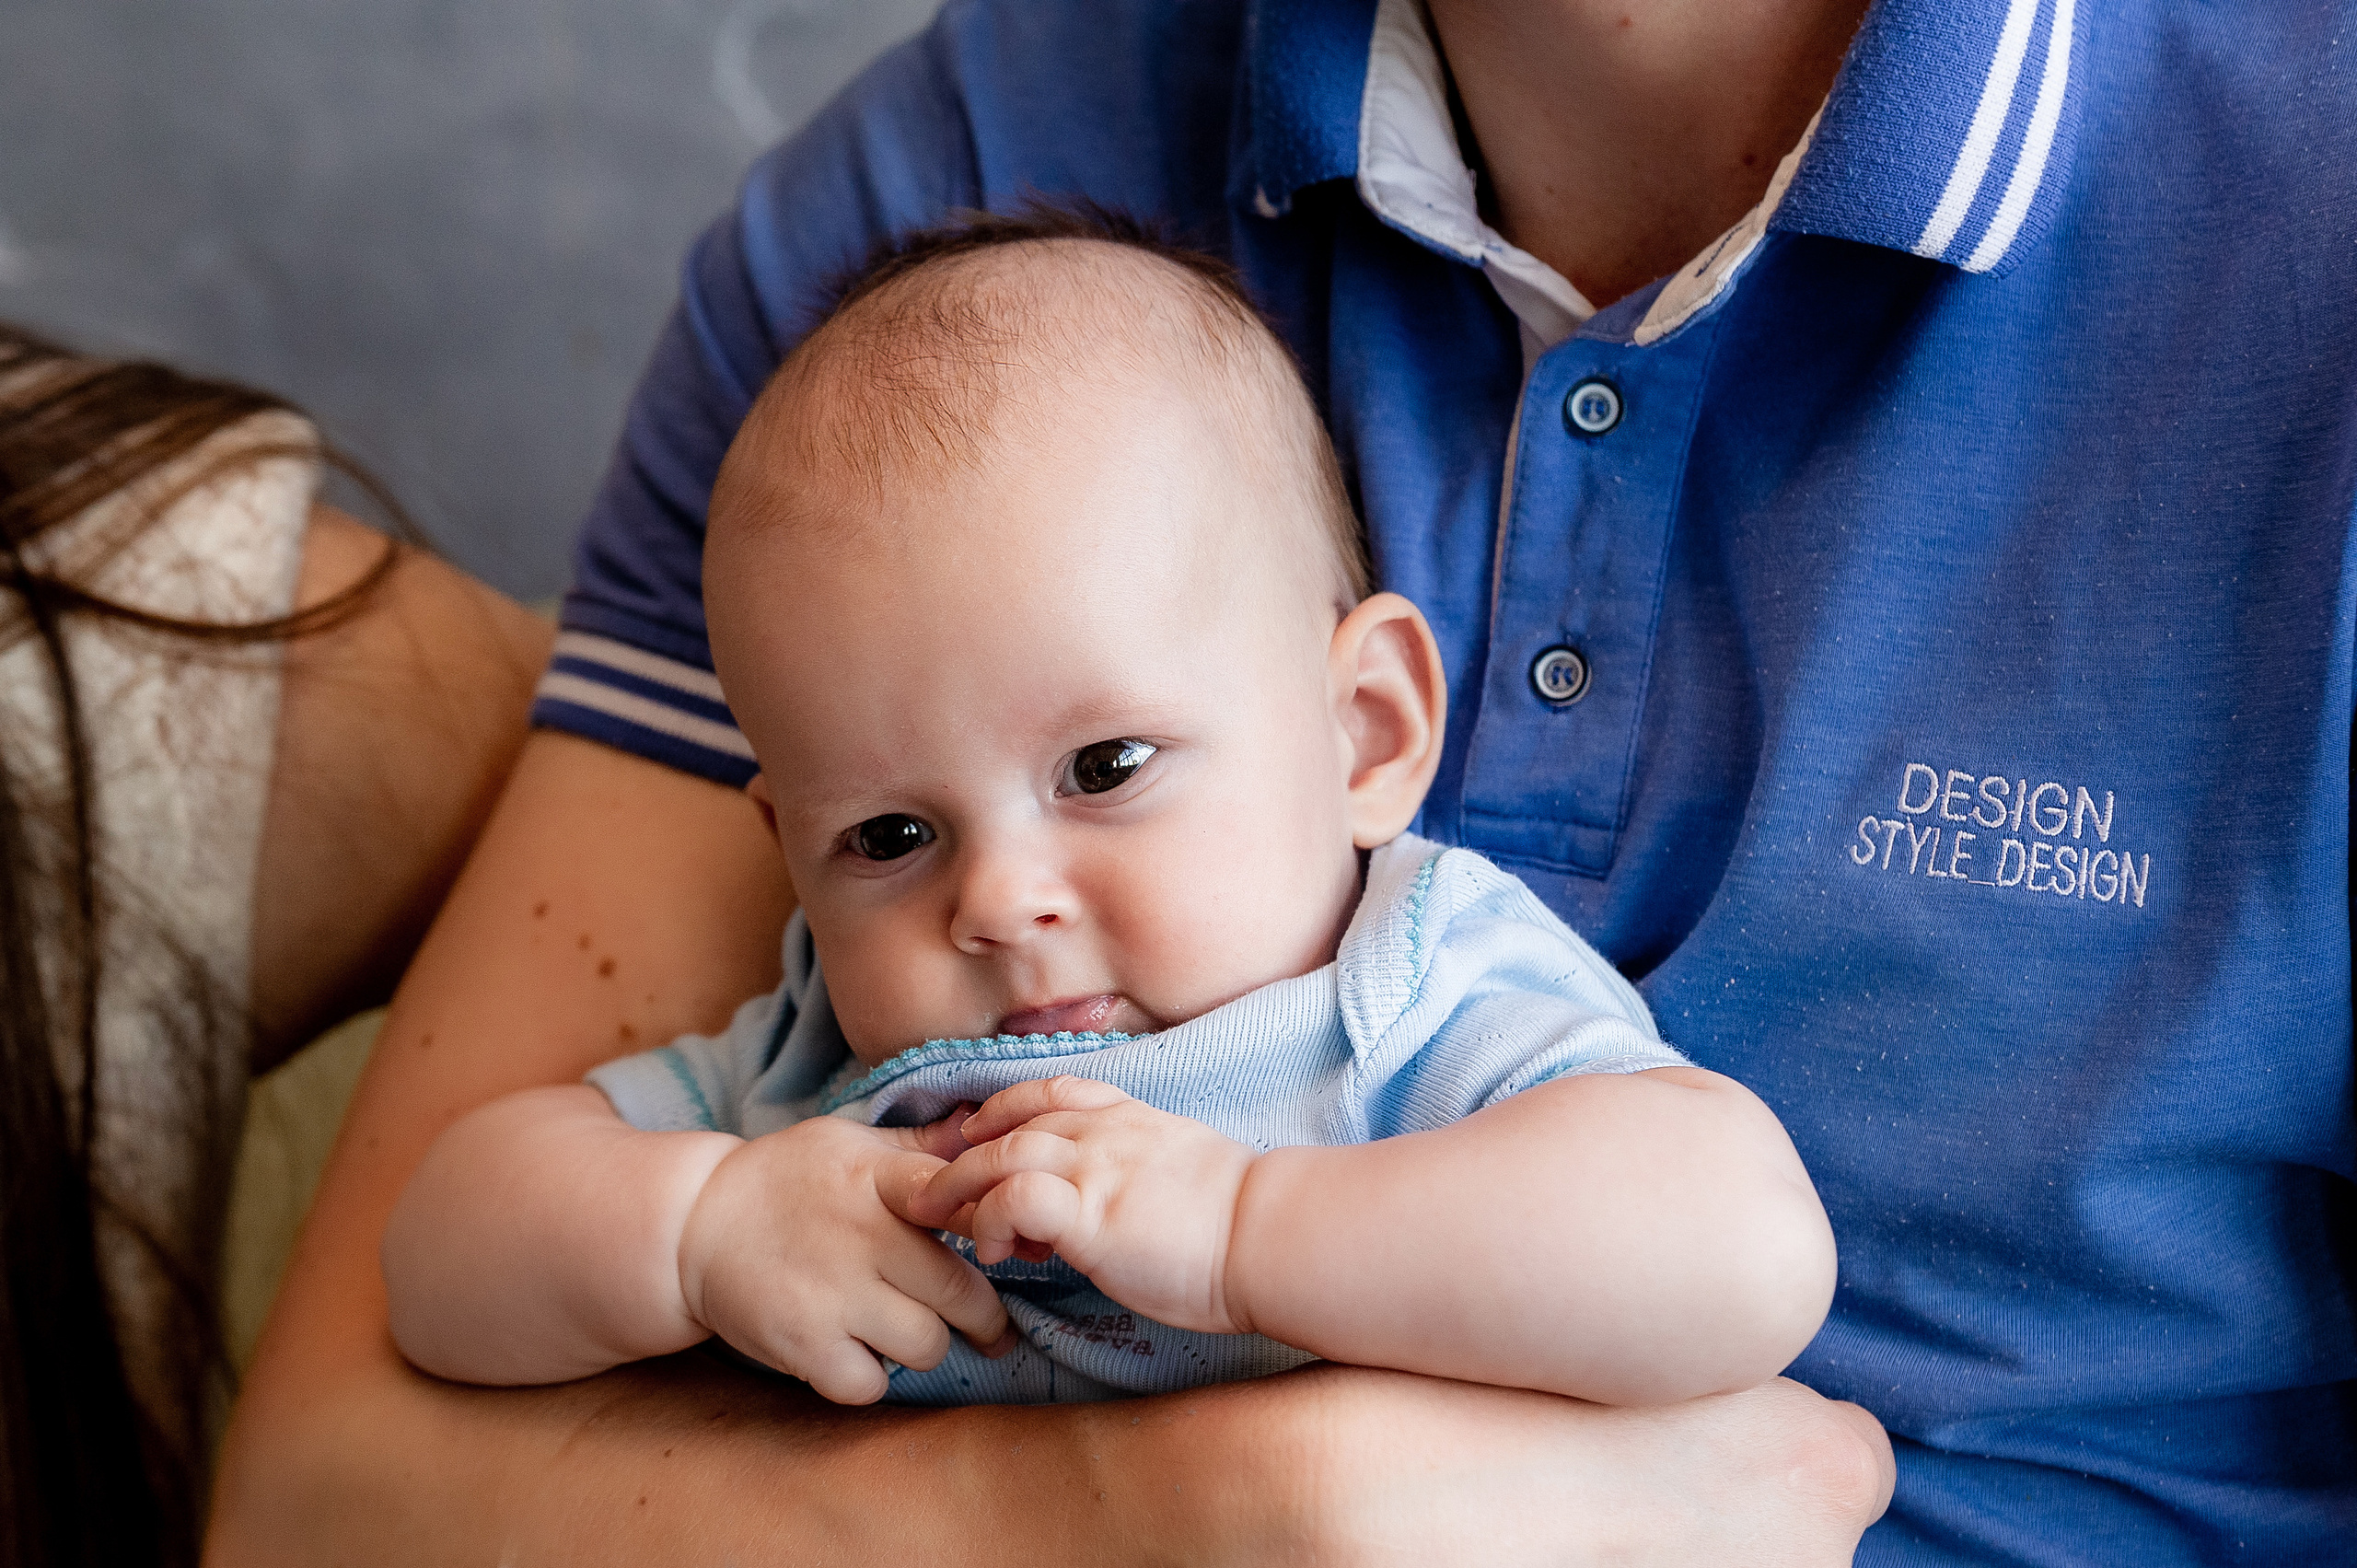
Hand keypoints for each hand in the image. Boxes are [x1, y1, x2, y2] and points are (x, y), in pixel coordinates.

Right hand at [676, 1108, 1011, 1403]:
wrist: (693, 1223)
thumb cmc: (786, 1179)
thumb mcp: (851, 1142)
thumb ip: (922, 1147)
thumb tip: (989, 1131)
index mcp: (877, 1178)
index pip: (960, 1198)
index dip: (993, 1225)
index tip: (1005, 1244)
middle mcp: (860, 1236)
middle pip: (961, 1294)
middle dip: (984, 1317)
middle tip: (989, 1327)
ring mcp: (831, 1295)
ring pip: (926, 1346)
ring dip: (926, 1345)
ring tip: (907, 1328)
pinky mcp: (802, 1346)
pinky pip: (871, 1384)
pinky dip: (872, 1376)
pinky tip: (859, 1350)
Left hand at [903, 1076, 1257, 1333]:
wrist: (1270, 1236)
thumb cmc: (1239, 1221)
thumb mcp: (1183, 1173)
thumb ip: (1137, 1173)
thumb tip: (1112, 1203)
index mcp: (1130, 1119)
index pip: (1050, 1093)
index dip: (1002, 1110)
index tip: (974, 1135)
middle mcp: (1106, 1132)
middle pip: (1010, 1125)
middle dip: (959, 1157)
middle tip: (926, 1190)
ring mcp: (1096, 1167)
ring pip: (1000, 1155)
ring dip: (958, 1188)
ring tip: (937, 1220)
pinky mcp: (1090, 1213)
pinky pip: (1014, 1197)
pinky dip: (990, 1220)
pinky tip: (995, 1251)